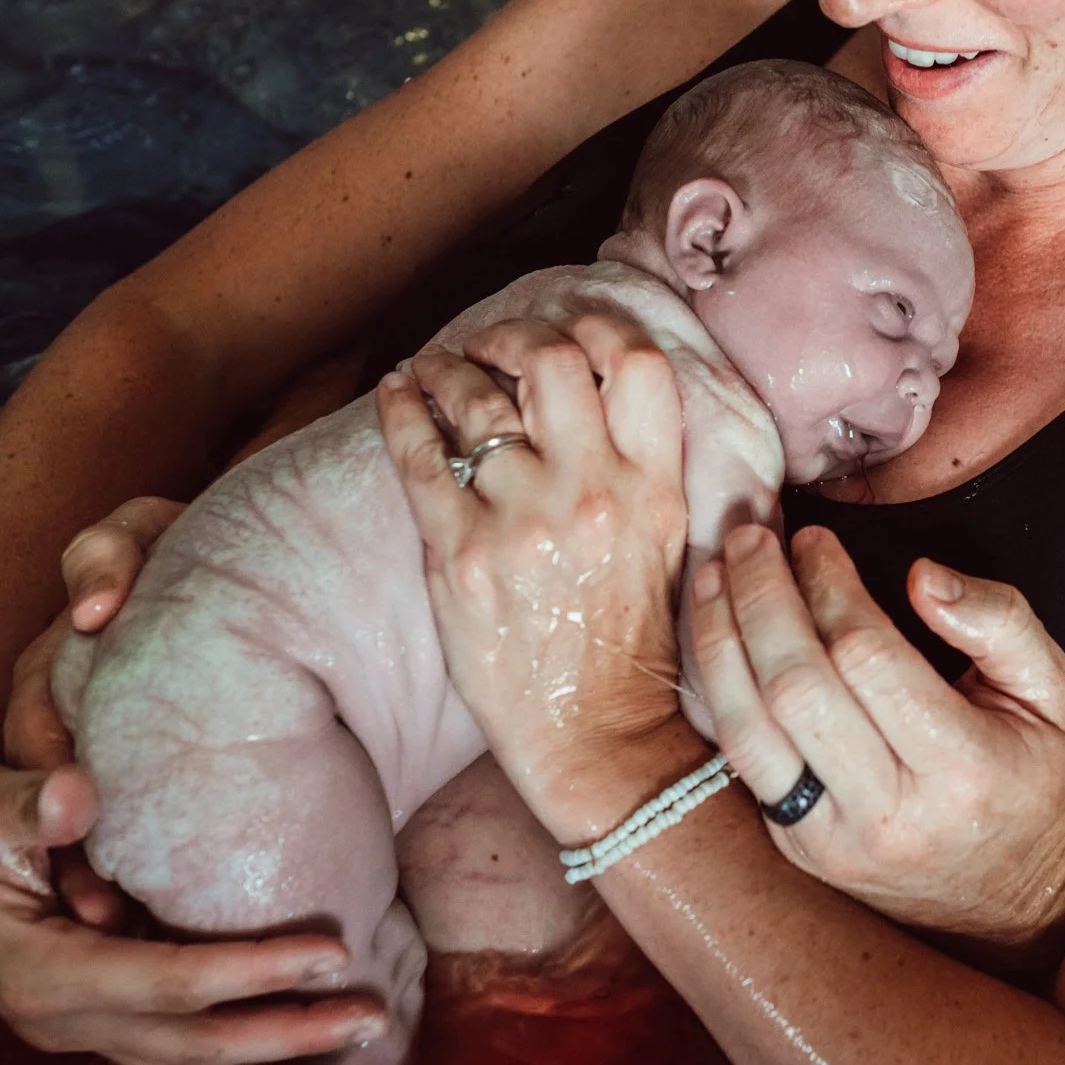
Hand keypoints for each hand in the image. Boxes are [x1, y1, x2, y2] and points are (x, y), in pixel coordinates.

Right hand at [0, 495, 375, 1064]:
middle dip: (286, 1033)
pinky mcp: (100, 1023)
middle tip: (371, 1015)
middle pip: (193, 1043)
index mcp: (42, 971)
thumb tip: (74, 794)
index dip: (250, 972)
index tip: (330, 953)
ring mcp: (82, 1030)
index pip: (168, 982)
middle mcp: (63, 1018)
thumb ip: (32, 801)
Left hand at [374, 313, 694, 839]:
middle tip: (490, 345)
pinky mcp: (458, 556)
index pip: (639, 364)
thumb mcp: (667, 545)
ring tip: (435, 368)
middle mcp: (591, 493)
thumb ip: (644, 467)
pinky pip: (419, 456)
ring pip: (477, 397)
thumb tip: (606, 389)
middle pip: (553, 358)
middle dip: (512, 335)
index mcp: (652, 489)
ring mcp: (521, 522)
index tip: (567, 332)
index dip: (599, 328)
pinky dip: (400, 410)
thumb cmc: (629, 642)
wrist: (596, 737)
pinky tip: (396, 392)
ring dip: (449, 369)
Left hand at [690, 524, 1064, 958]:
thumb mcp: (1049, 693)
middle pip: (797, 688)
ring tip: (713, 572)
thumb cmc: (1020, 774)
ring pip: (747, 728)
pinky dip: (717, 686)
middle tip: (751, 538)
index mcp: (962, 769)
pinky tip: (713, 630)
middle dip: (762, 598)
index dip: (829, 586)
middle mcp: (890, 814)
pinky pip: (738, 757)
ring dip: (720, 638)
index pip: (868, 657)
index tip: (814, 541)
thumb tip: (923, 577)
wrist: (1002, 896)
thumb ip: (1001, 622)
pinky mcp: (792, 846)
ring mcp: (830, 840)